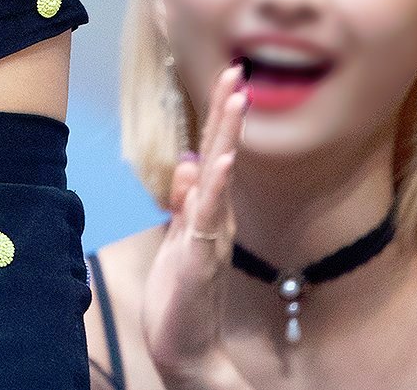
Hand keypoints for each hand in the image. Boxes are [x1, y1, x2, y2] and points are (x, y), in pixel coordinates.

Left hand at [142, 62, 252, 389]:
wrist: (185, 346)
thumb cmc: (182, 291)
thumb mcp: (179, 237)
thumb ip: (185, 201)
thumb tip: (189, 163)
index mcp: (210, 209)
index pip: (215, 153)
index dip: (220, 116)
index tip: (227, 76)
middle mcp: (218, 217)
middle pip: (223, 155)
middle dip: (228, 113)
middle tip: (237, 71)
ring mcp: (212, 235)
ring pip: (220, 179)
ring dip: (227, 138)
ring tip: (236, 100)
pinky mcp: (200, 258)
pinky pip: (209, 218)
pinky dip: (214, 189)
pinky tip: (219, 164)